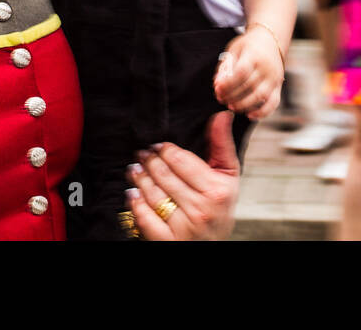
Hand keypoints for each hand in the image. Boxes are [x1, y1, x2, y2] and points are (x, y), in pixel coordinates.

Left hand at [126, 112, 240, 239]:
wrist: (214, 245)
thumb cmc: (220, 207)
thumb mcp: (228, 176)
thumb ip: (222, 145)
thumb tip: (222, 115)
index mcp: (217, 191)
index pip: (181, 161)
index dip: (165, 150)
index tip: (157, 145)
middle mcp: (201, 210)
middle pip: (164, 175)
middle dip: (149, 161)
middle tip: (141, 154)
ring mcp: (184, 227)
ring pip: (152, 194)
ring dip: (139, 178)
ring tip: (134, 169)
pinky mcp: (168, 241)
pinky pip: (145, 218)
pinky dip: (135, 204)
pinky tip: (132, 194)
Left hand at [214, 26, 283, 118]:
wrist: (270, 40)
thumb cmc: (248, 46)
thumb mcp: (234, 49)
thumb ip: (225, 67)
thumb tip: (217, 85)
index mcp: (254, 55)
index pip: (241, 73)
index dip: (228, 84)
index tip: (218, 89)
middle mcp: (266, 67)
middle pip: (248, 86)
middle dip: (232, 96)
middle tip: (221, 99)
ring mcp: (274, 78)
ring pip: (260, 97)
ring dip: (243, 105)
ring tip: (231, 106)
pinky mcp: (278, 87)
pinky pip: (273, 103)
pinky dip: (263, 112)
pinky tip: (250, 115)